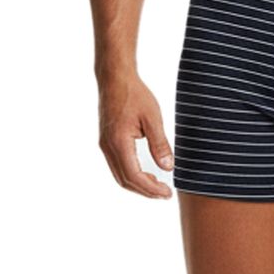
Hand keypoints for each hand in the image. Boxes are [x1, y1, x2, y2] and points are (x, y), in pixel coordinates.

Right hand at [98, 73, 174, 198]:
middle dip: (145, 191)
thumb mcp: (152, 118)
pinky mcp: (106, 141)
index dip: (151, 189)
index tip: (166, 193)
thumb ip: (160, 144)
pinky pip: (117, 165)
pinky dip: (130, 175)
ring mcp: (105, 144)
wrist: (114, 78)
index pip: (134, 176)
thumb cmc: (134, 94)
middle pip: (125, 180)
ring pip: (119, 175)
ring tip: (157, 186)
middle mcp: (108, 147)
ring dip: (137, 185)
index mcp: (119, 142)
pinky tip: (145, 173)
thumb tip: (168, 167)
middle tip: (164, 194)